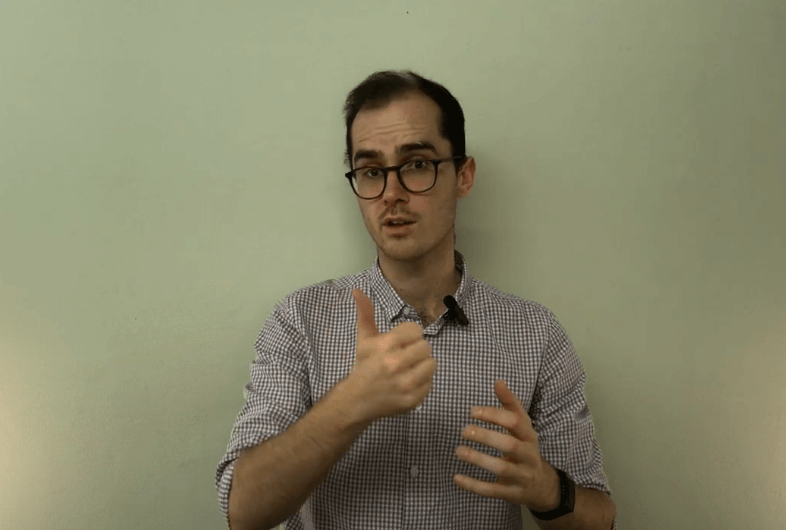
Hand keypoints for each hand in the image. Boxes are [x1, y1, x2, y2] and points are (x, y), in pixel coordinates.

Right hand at [349, 289, 436, 422]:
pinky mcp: (413, 400)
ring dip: (422, 366)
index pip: (416, 330)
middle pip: (426, 346)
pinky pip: (430, 383)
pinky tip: (408, 383)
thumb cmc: (364, 366)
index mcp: (387, 345)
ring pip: (431, 364)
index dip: (408, 336)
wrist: (357, 401)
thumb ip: (365, 313)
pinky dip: (422, 383)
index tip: (399, 344)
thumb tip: (357, 290)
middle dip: (415, 351)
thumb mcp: (364, 339)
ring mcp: (406, 384)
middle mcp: (397, 364)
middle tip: (403, 358)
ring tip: (408, 370)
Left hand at [453, 380, 558, 511]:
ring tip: (459, 451)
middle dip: (486, 436)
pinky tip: (457, 478)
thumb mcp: (522, 426)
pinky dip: (474, 485)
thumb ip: (510, 404)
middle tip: (464, 430)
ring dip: (478, 459)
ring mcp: (521, 476)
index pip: (515, 422)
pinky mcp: (511, 493)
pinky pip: (492, 490)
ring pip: (501, 469)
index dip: (494, 415)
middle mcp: (528, 455)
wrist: (542, 485)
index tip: (472, 411)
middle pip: (509, 445)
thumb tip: (498, 381)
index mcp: (529, 435)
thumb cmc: (524, 447)